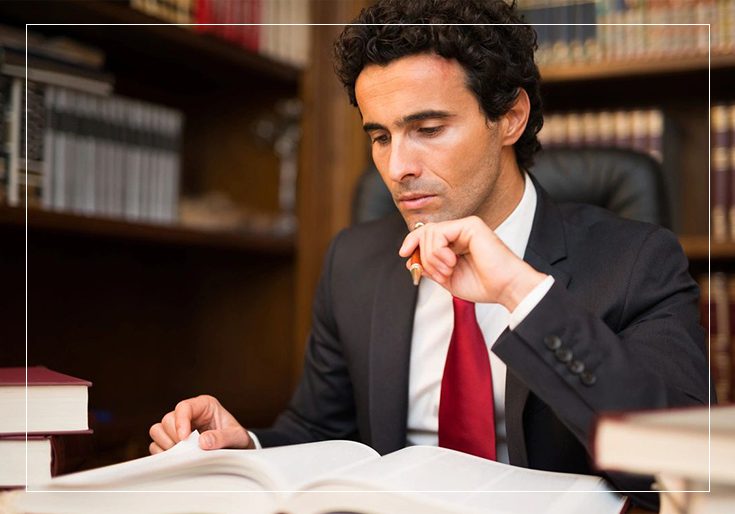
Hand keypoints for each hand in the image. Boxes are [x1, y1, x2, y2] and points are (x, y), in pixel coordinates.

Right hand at [148, 395, 253, 453]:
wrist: (237, 450)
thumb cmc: (237, 439)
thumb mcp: (236, 437)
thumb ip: (222, 438)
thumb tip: (203, 442)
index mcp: (204, 406)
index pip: (184, 407)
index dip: (181, 422)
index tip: (185, 439)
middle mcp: (189, 414)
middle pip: (168, 420)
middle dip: (175, 437)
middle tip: (188, 450)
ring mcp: (178, 427)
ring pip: (158, 430)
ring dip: (167, 445)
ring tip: (184, 454)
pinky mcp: (171, 440)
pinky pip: (156, 445)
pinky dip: (163, 453)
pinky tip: (178, 458)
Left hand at [399, 216, 546, 310]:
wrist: (505, 288)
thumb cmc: (483, 285)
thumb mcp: (447, 279)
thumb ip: (430, 268)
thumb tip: (410, 260)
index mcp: (456, 242)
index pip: (426, 235)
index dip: (412, 242)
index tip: (404, 254)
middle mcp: (460, 232)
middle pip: (424, 233)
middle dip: (424, 257)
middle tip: (440, 274)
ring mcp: (466, 226)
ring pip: (429, 233)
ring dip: (432, 258)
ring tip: (449, 270)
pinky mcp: (471, 225)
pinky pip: (439, 232)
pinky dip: (438, 251)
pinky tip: (451, 262)